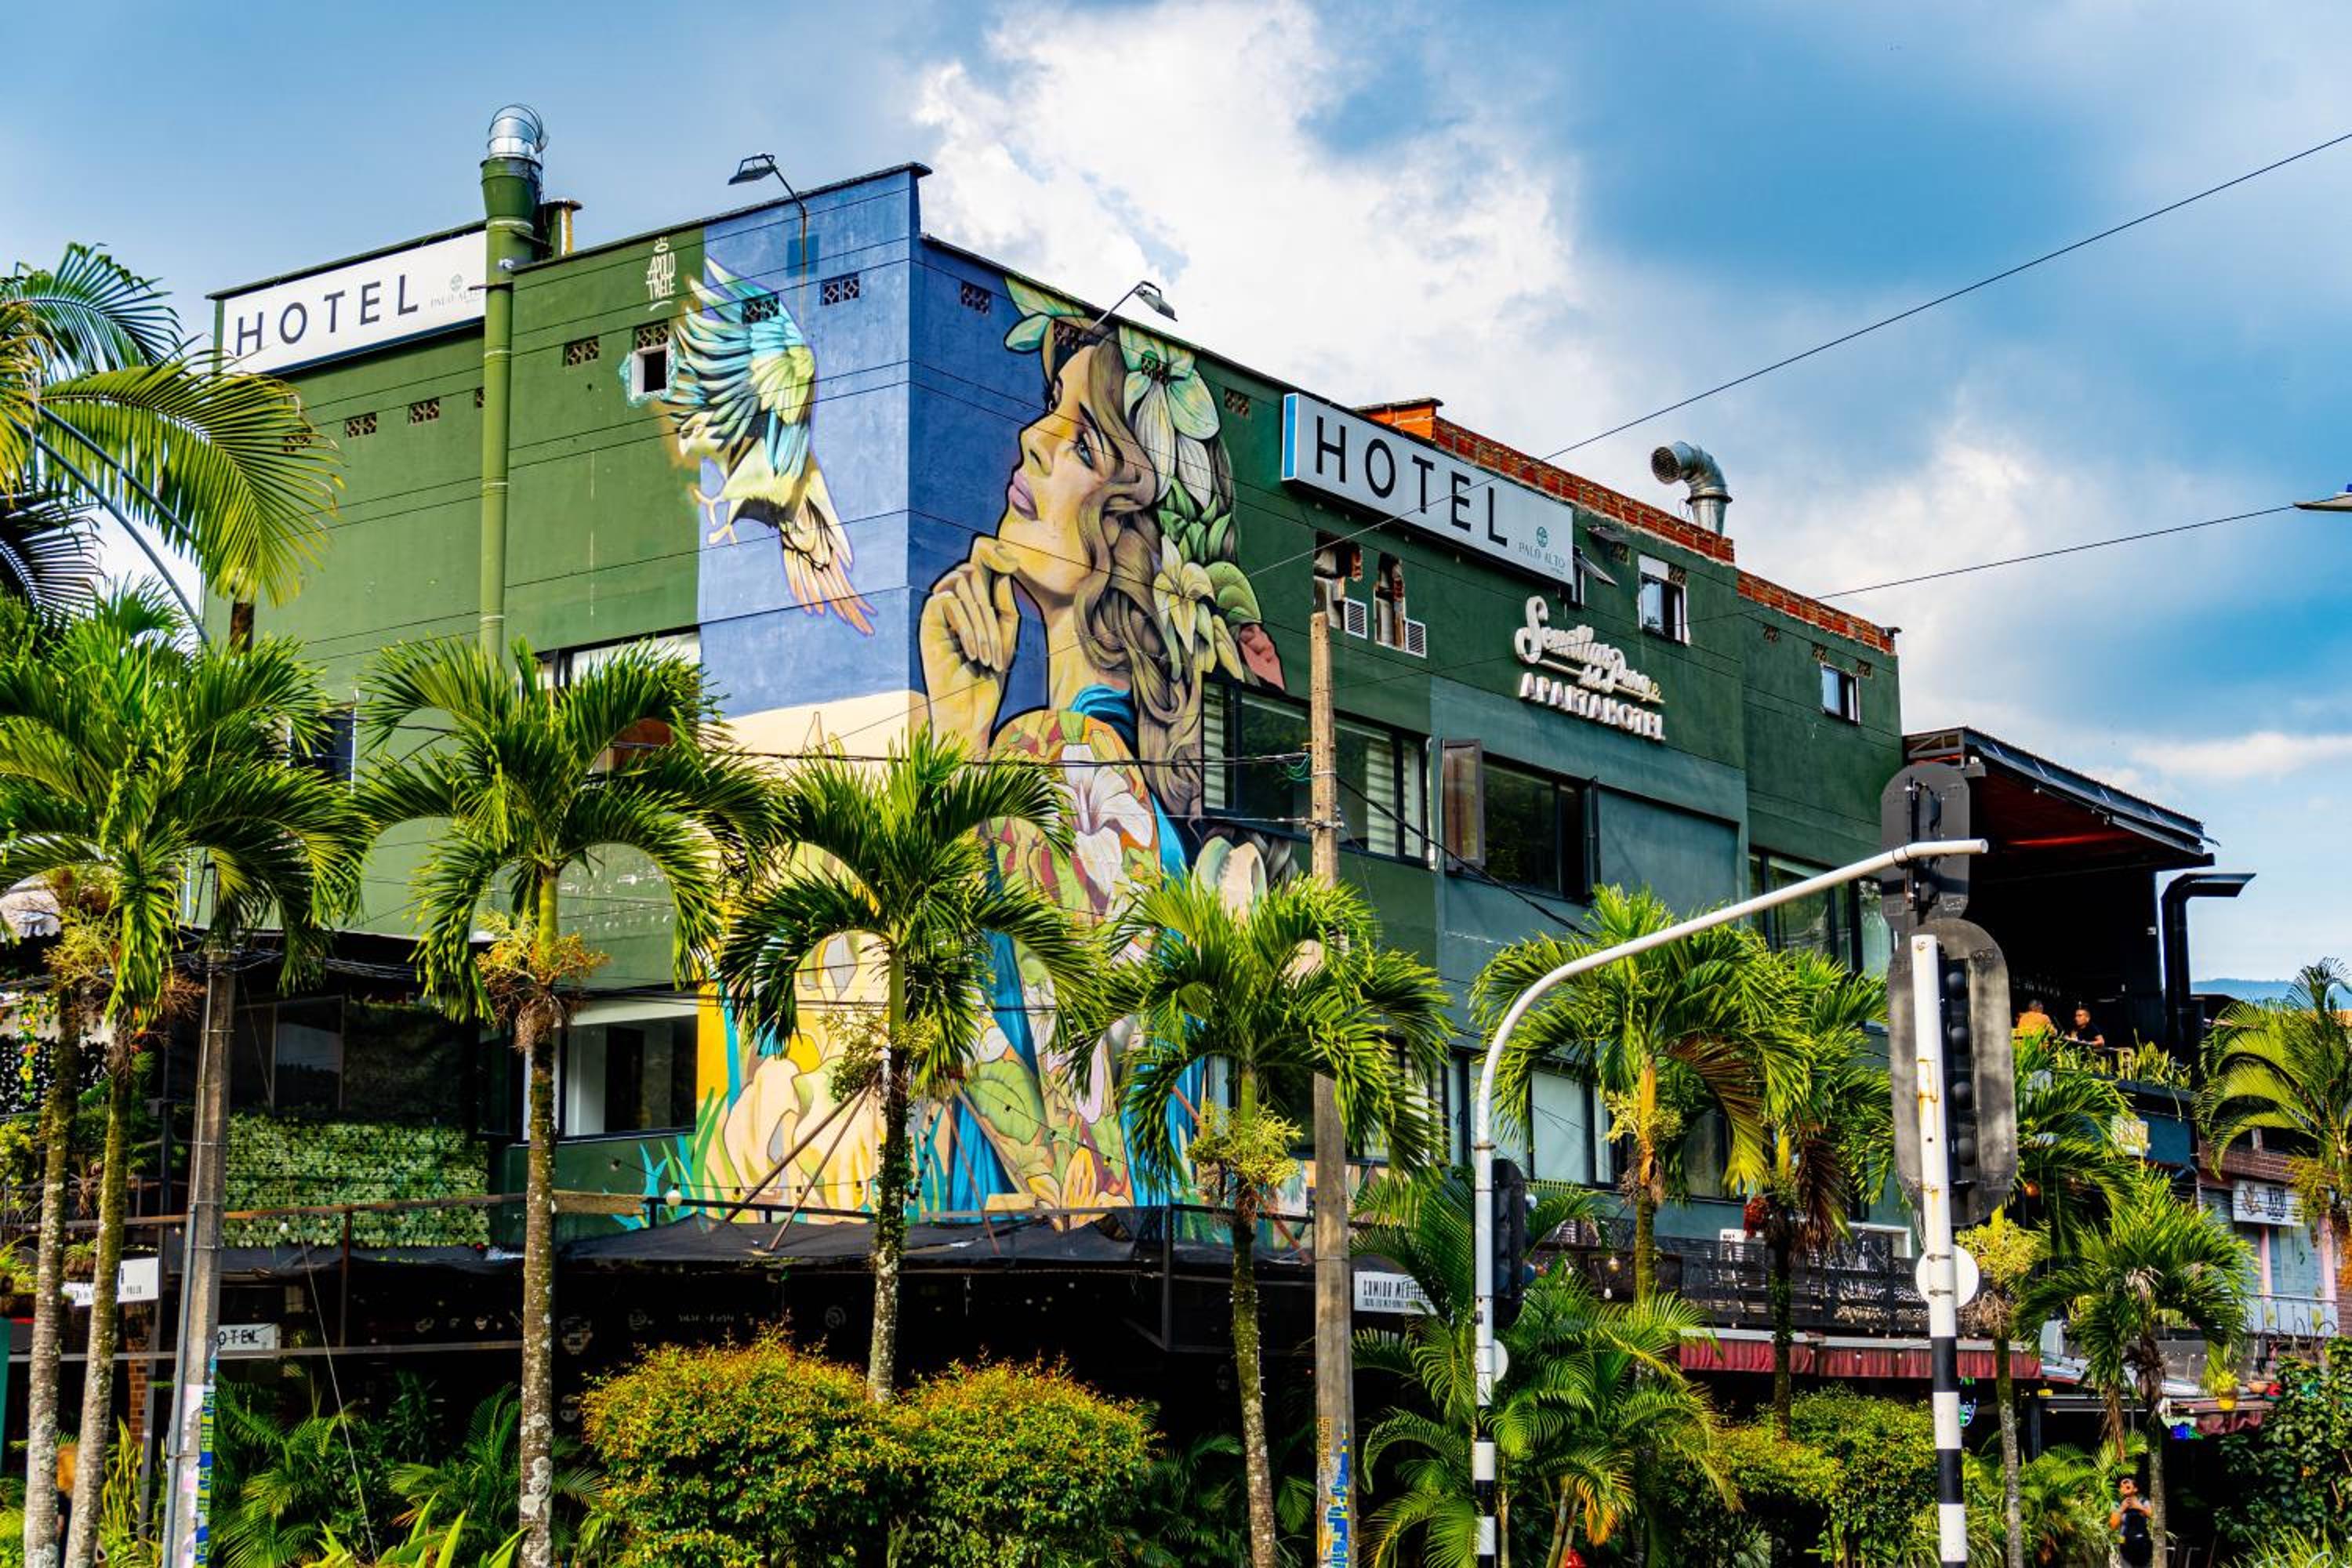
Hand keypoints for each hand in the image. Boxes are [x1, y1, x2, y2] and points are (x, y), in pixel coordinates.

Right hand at [919, 537, 1020, 748]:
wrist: (969, 709)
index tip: (1012, 563)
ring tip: (987, 657)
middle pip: (972, 569)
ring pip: (961, 584)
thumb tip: (1001, 572)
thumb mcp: (1007, 638)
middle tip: (997, 649)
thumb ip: (1005, 605)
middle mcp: (954, 602)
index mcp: (973, 602)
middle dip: (992, 608)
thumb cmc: (988, 678)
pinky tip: (971, 653)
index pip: (977, 561)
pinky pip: (947, 599)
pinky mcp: (926, 621)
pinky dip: (966, 627)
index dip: (991, 551)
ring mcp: (938, 610)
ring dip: (982, 623)